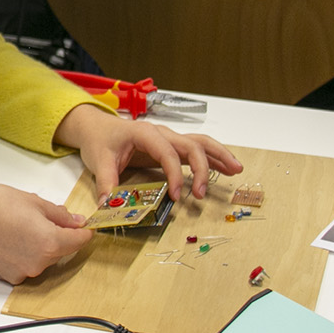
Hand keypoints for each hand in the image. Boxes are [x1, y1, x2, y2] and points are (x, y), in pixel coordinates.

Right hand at [0, 178, 92, 283]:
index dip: (83, 231)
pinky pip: (26, 265)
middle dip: (58, 236)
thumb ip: (59, 215)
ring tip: (19, 224)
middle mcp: (39, 263)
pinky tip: (9, 236)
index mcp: (50, 243)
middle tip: (41, 216)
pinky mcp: (7, 276)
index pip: (80, 241)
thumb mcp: (33, 201)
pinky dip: (23, 253)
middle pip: (61, 251)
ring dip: (40, 245)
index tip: (83, 225)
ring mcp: (23, 272)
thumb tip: (75, 222)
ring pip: (43, 259)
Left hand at [55, 103, 242, 202]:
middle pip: (191, 145)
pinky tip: (225, 168)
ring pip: (199, 142)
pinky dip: (213, 157)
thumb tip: (109, 205)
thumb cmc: (100, 140)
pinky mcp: (170, 146)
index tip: (177, 196)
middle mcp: (161, 133)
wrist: (97, 126)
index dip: (174, 175)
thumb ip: (106, 184)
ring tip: (236, 170)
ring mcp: (168, 138)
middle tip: (201, 193)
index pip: (167, 153)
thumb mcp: (100, 161)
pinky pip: (196, 148)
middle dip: (201, 168)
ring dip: (218, 155)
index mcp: (145, 133)